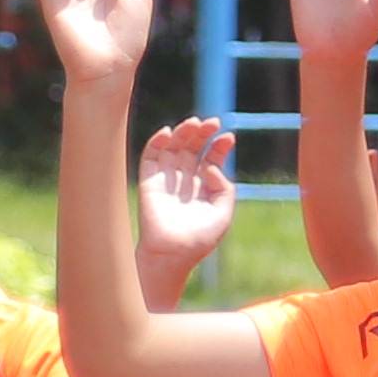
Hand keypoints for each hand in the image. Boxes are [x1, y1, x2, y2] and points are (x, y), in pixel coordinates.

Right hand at [134, 113, 240, 298]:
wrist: (173, 254)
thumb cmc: (199, 239)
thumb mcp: (223, 213)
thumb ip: (224, 188)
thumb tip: (211, 165)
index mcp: (203, 188)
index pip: (210, 159)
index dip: (218, 146)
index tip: (228, 137)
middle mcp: (184, 181)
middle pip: (192, 148)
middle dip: (202, 134)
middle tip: (213, 122)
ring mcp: (166, 180)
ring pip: (173, 148)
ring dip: (182, 132)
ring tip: (194, 123)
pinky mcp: (149, 182)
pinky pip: (150, 157)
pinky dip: (156, 142)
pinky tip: (168, 132)